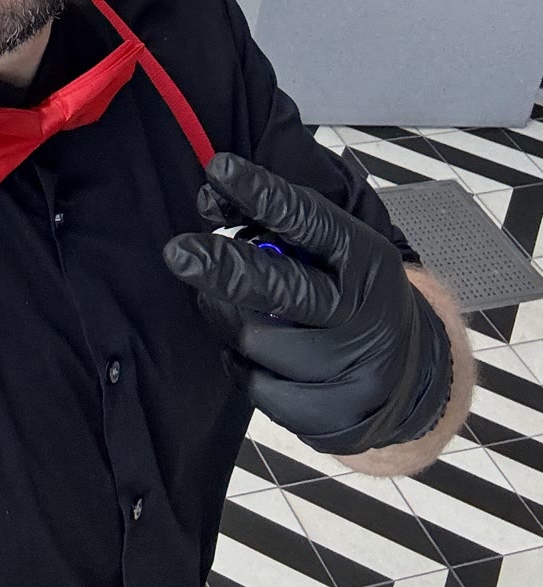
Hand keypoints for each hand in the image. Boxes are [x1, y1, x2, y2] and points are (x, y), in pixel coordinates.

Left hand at [162, 152, 451, 455]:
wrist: (409, 375)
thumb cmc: (350, 291)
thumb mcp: (331, 247)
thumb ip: (273, 220)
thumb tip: (209, 199)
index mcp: (365, 260)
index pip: (309, 222)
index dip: (263, 195)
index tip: (218, 170)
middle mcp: (363, 316)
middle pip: (281, 290)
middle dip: (223, 268)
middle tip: (177, 252)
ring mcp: (350, 372)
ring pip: (256, 341)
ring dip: (223, 315)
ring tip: (218, 300)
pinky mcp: (329, 417)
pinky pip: (256, 386)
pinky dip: (239, 361)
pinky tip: (248, 348)